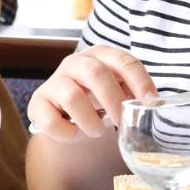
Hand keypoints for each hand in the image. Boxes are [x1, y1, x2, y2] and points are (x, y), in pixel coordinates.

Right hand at [26, 45, 158, 141]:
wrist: (60, 113)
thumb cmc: (93, 99)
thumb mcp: (114, 90)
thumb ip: (130, 92)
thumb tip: (151, 102)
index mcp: (99, 56)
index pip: (123, 61)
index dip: (139, 81)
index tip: (150, 102)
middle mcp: (74, 63)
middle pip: (95, 73)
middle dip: (112, 100)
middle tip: (120, 121)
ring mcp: (54, 81)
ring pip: (72, 97)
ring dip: (90, 121)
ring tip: (95, 131)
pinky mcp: (38, 102)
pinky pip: (51, 120)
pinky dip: (68, 133)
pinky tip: (74, 134)